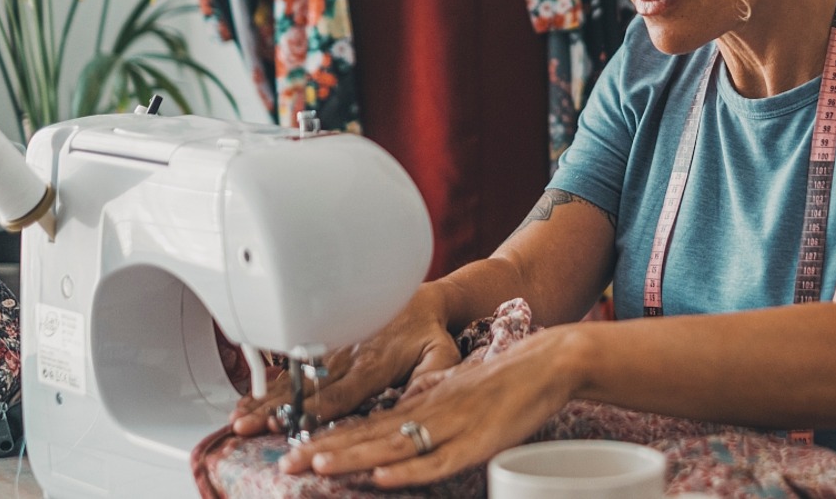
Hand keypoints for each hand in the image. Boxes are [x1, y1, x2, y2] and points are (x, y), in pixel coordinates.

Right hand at [229, 286, 461, 435]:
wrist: (420, 299)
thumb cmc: (430, 331)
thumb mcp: (442, 352)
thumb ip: (434, 375)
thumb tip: (420, 398)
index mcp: (374, 362)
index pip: (341, 391)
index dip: (314, 408)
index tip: (289, 422)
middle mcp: (348, 357)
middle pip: (306, 388)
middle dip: (274, 408)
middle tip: (247, 425)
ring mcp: (333, 351)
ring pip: (295, 378)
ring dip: (265, 399)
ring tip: (239, 417)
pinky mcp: (325, 346)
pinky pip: (295, 366)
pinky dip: (271, 383)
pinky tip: (249, 399)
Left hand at [278, 327, 577, 488]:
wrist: (548, 360)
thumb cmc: (506, 376)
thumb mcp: (457, 385)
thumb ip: (429, 397)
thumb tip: (404, 407)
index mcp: (423, 402)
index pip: (368, 424)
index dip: (331, 437)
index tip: (295, 448)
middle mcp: (430, 411)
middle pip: (371, 435)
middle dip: (327, 450)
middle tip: (286, 462)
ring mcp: (453, 426)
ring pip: (395, 446)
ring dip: (356, 457)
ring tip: (319, 464)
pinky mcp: (478, 441)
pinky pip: (438, 460)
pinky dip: (410, 470)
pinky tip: (383, 475)